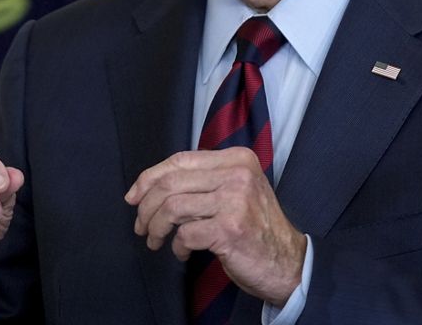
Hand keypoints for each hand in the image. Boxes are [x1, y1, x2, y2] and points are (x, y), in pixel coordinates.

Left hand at [124, 147, 305, 305]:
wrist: (288, 262)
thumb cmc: (256, 228)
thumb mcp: (236, 191)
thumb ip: (203, 182)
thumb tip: (149, 187)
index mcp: (237, 159)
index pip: (180, 160)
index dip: (149, 178)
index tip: (133, 196)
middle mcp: (238, 174)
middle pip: (171, 183)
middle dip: (146, 207)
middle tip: (141, 226)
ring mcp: (235, 201)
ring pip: (172, 207)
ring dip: (156, 228)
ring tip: (156, 241)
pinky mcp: (229, 229)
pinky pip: (185, 234)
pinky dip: (177, 246)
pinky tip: (183, 253)